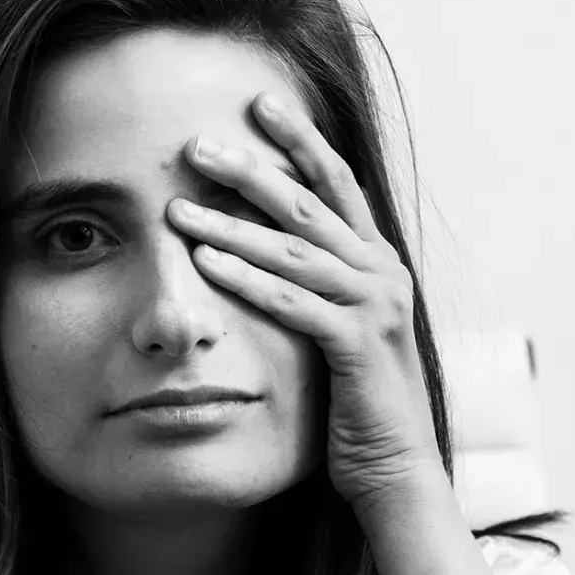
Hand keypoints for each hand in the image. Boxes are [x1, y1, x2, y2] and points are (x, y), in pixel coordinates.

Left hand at [168, 91, 445, 514]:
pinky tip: (206, 265)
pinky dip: (249, 280)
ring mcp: (374, 308)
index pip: (338, 184)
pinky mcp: (357, 347)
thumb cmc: (359, 400)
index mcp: (379, 262)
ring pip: (295, 250)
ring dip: (232, 226)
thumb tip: (272, 245)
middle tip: (196, 147)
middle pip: (310, 205)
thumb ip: (319, 284)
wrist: (395, 469)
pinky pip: (294, 302)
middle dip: (251, 170)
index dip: (301, 141)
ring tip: (179, 210)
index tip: (260, 104)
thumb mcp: (341, 328)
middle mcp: (383, 273)